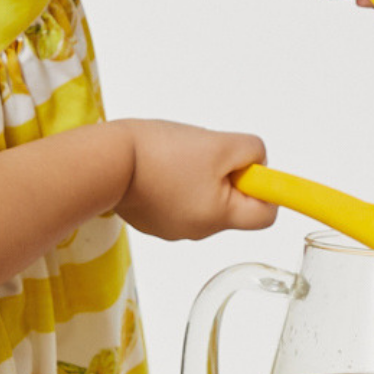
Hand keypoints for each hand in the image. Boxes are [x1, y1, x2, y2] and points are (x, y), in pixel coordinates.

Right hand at [116, 122, 277, 240]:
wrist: (107, 161)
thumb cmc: (160, 154)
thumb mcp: (219, 143)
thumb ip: (251, 152)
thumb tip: (257, 163)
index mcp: (218, 217)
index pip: (266, 216)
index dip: (265, 188)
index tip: (247, 166)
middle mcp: (198, 231)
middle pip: (232, 204)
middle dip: (227, 175)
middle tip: (206, 154)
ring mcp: (172, 227)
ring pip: (204, 199)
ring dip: (200, 176)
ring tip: (177, 157)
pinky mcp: (152, 218)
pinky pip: (178, 199)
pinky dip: (175, 181)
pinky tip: (159, 166)